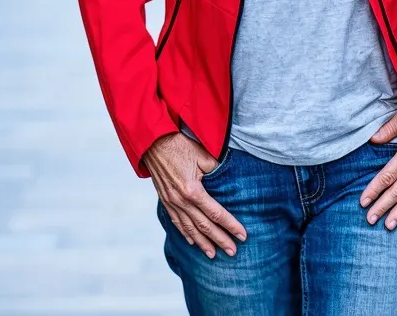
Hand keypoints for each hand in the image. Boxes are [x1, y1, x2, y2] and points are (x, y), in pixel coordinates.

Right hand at [142, 133, 246, 258]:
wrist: (153, 142)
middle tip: (233, 252)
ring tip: (213, 255)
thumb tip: (228, 179)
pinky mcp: (165, 200)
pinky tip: (192, 242)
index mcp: (192, 190)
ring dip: (202, 243)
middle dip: (220, 240)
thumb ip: (217, 170)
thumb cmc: (180, 145)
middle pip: (204, 226)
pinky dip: (185, 234)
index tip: (243, 235)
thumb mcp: (203, 154)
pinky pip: (176, 222)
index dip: (231, 225)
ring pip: (189, 228)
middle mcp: (181, 200)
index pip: (216, 213)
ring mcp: (171, 202)